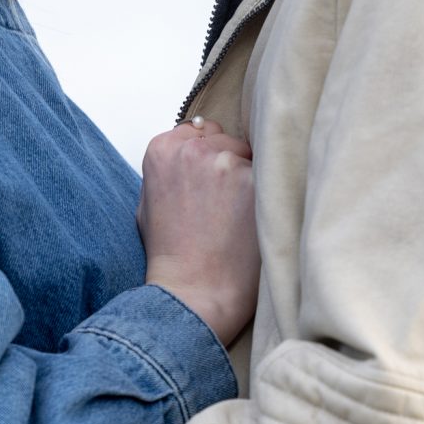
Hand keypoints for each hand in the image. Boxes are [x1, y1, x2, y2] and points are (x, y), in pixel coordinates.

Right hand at [140, 118, 258, 344]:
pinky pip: (272, 176)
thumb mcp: (152, 202)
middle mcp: (191, 149)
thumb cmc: (173, 256)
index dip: (209, 157)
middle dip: (230, 165)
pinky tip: (253, 222)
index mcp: (162, 150)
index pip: (199, 130)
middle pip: (227, 139)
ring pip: (251, 157)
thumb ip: (173, 167)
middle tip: (224, 206)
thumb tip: (198, 143)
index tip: (209, 182)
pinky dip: (267, 196)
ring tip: (237, 218)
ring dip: (250, 180)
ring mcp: (224, 162)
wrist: (194, 294)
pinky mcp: (254, 180)